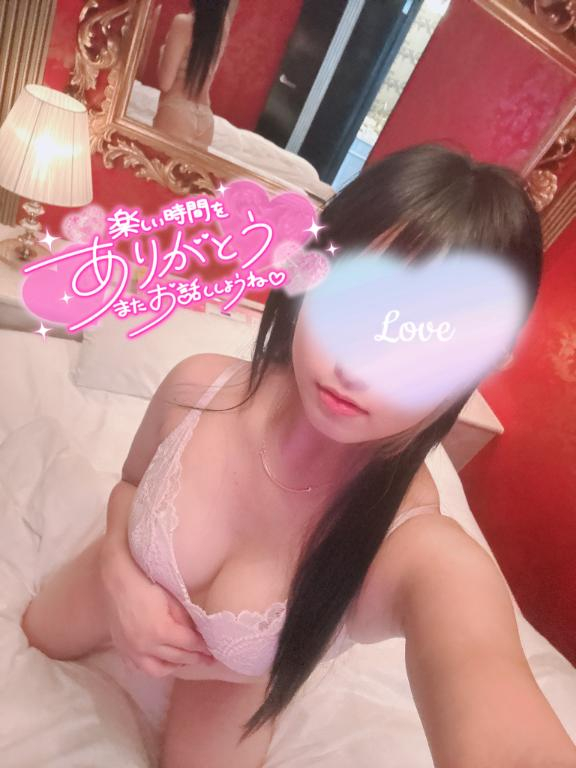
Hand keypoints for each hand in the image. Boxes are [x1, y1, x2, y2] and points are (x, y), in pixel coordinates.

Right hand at [99, 540, 214, 677]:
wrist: (117, 580)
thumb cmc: (147, 584)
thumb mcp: (172, 599)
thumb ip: (185, 619)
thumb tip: (198, 634)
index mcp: (161, 630)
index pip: (189, 644)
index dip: (203, 647)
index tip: (213, 650)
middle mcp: (146, 645)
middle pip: (177, 658)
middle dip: (195, 658)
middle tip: (207, 659)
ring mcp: (132, 650)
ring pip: (158, 670)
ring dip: (175, 666)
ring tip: (186, 661)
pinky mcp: (122, 649)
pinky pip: (140, 667)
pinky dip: (154, 667)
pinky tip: (162, 661)